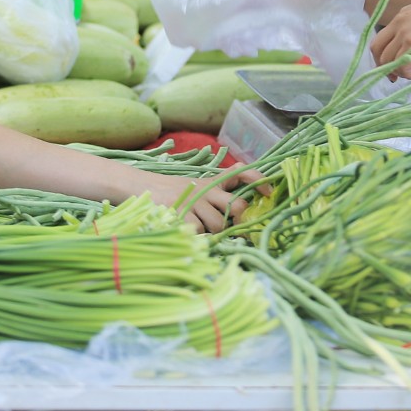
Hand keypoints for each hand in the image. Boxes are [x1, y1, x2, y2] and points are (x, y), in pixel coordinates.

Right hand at [137, 167, 268, 233]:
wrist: (140, 187)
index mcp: (212, 182)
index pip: (241, 173)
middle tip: (233, 230)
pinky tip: (186, 230)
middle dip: (238, 222)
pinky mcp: (182, 213)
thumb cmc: (172, 193)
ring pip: (219, 225)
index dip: (259, 180)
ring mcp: (195, 201)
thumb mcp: (196, 186)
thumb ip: (217, 192)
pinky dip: (196, 237)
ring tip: (200, 228)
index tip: (270, 191)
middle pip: (237, 207)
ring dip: (213, 233)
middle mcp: (207, 190)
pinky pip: (200, 232)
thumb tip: (241, 210)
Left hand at [369, 0, 410, 77]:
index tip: (394, 67)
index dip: (385, 55)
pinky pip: (401, 64)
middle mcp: (399, 22)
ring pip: (387, 59)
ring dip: (399, 71)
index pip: (383, 38)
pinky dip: (408, 73)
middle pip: (377, 48)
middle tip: (395, 76)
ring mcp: (403, 32)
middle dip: (383, 65)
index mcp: (403, 16)